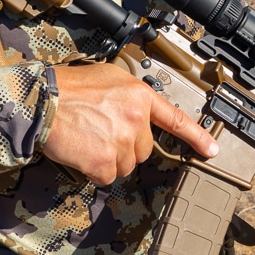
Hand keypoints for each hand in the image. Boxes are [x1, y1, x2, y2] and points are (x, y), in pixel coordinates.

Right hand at [41, 62, 218, 184]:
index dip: (196, 137)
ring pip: (125, 165)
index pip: (176, 120)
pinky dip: (94, 170)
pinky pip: (107, 176)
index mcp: (140, 96)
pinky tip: (82, 152)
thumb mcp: (109, 78)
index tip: (211, 150)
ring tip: (88, 139)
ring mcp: (123, 142)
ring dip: (109, 159)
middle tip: (100, 131)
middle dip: (125, 146)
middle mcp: (137, 119)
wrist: (43, 101)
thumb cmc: (69, 87)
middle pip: (144, 149)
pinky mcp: (107, 162)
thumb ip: (130, 97)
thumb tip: (138, 113)